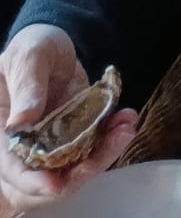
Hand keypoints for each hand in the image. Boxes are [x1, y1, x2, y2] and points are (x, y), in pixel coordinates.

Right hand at [0, 27, 136, 207]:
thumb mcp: (29, 55)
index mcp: (4, 135)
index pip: (12, 170)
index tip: (56, 184)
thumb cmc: (33, 46)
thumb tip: (21, 121)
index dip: (33, 183)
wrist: (54, 41)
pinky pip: (92, 149)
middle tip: (103, 152)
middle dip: (76, 176)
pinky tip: (125, 120)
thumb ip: (26, 84)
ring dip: (101, 156)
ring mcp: (53, 145)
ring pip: (73, 169)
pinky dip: (110, 140)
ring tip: (124, 129)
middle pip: (45, 182)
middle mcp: (27, 148)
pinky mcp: (76, 137)